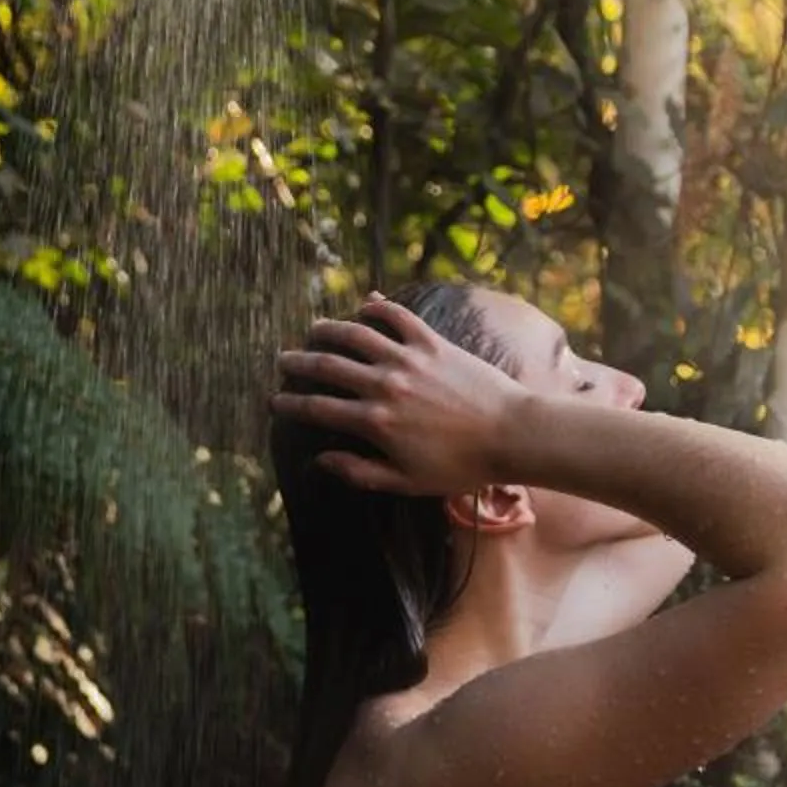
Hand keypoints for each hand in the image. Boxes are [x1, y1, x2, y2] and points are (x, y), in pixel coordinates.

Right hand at [271, 292, 529, 494]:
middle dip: (299, 362)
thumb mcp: (406, 482)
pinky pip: (398, 317)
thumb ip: (360, 472)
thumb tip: (320, 461)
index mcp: (375, 422)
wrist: (511, 435)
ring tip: (313, 329)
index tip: (274, 400)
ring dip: (329, 329)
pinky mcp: (433, 343)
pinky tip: (365, 305)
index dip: (291, 403)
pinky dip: (378, 306)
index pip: (319, 409)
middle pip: (328, 366)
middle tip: (283, 360)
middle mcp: (385, 385)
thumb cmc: (461, 467)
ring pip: (356, 334)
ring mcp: (409, 359)